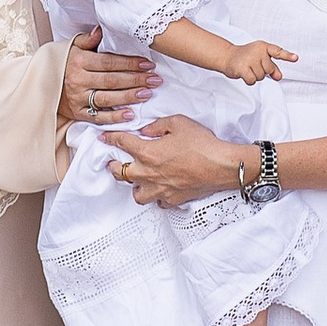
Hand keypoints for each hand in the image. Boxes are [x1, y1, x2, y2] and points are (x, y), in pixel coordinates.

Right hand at [58, 29, 160, 132]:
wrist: (40, 84)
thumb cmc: (62, 63)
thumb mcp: (71, 46)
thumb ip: (88, 39)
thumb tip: (101, 29)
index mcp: (78, 61)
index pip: (109, 62)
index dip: (130, 63)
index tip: (148, 64)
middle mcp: (78, 80)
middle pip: (112, 81)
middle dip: (136, 80)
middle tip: (155, 80)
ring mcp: (78, 98)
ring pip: (108, 99)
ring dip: (130, 97)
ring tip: (147, 94)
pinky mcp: (77, 113)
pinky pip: (98, 117)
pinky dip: (114, 118)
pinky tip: (130, 114)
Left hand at [105, 112, 245, 205]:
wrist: (221, 166)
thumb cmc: (202, 144)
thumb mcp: (179, 123)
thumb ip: (157, 125)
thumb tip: (146, 130)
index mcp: (148, 152)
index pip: (122, 144)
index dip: (111, 138)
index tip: (105, 137)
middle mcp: (149, 174)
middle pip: (121, 173)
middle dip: (114, 166)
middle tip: (114, 162)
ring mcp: (160, 189)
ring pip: (135, 193)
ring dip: (133, 185)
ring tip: (136, 179)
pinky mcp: (172, 199)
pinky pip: (157, 202)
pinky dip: (155, 196)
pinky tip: (158, 189)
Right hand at [223, 38, 296, 85]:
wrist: (227, 56)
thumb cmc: (245, 57)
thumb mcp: (260, 58)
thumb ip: (272, 67)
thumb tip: (279, 77)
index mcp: (263, 47)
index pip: (278, 51)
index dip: (287, 56)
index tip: (296, 58)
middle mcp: (257, 51)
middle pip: (269, 69)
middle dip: (263, 71)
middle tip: (253, 65)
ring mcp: (249, 59)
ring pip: (261, 76)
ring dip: (255, 76)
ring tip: (247, 68)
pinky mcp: (242, 68)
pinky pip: (253, 81)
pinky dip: (249, 80)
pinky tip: (243, 73)